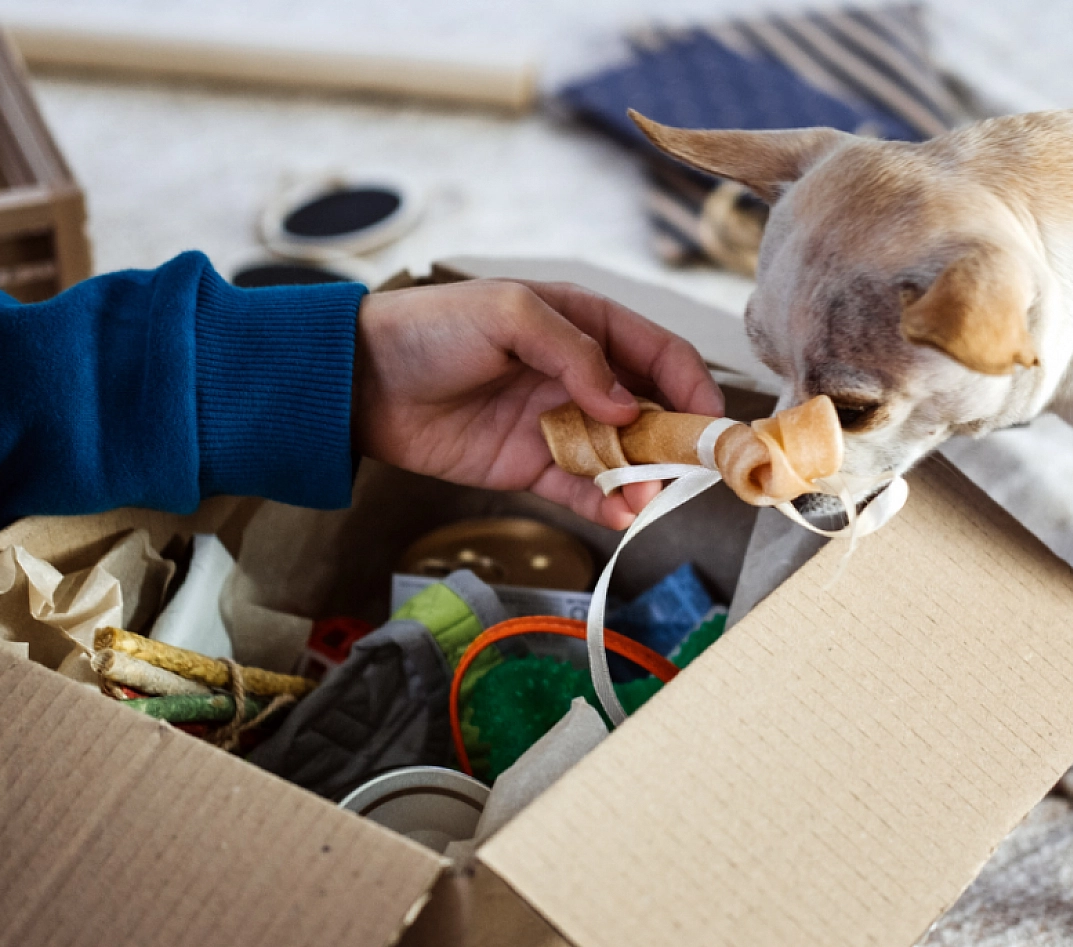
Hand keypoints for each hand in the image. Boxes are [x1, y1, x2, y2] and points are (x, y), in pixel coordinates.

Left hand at [352, 279, 725, 529]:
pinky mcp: (529, 466)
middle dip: (676, 440)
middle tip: (693, 469)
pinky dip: (606, 504)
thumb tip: (627, 404)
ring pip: (621, 455)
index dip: (692, 384)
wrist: (361, 379)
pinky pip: (581, 488)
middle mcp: (580, 375)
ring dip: (643, 478)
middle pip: (650, 409)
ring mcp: (557, 423)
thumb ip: (576, 353)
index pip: (659, 353)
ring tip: (648, 498)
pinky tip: (622, 514)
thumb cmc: (432, 328)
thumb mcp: (510, 314)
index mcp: (584, 324)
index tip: (711, 419)